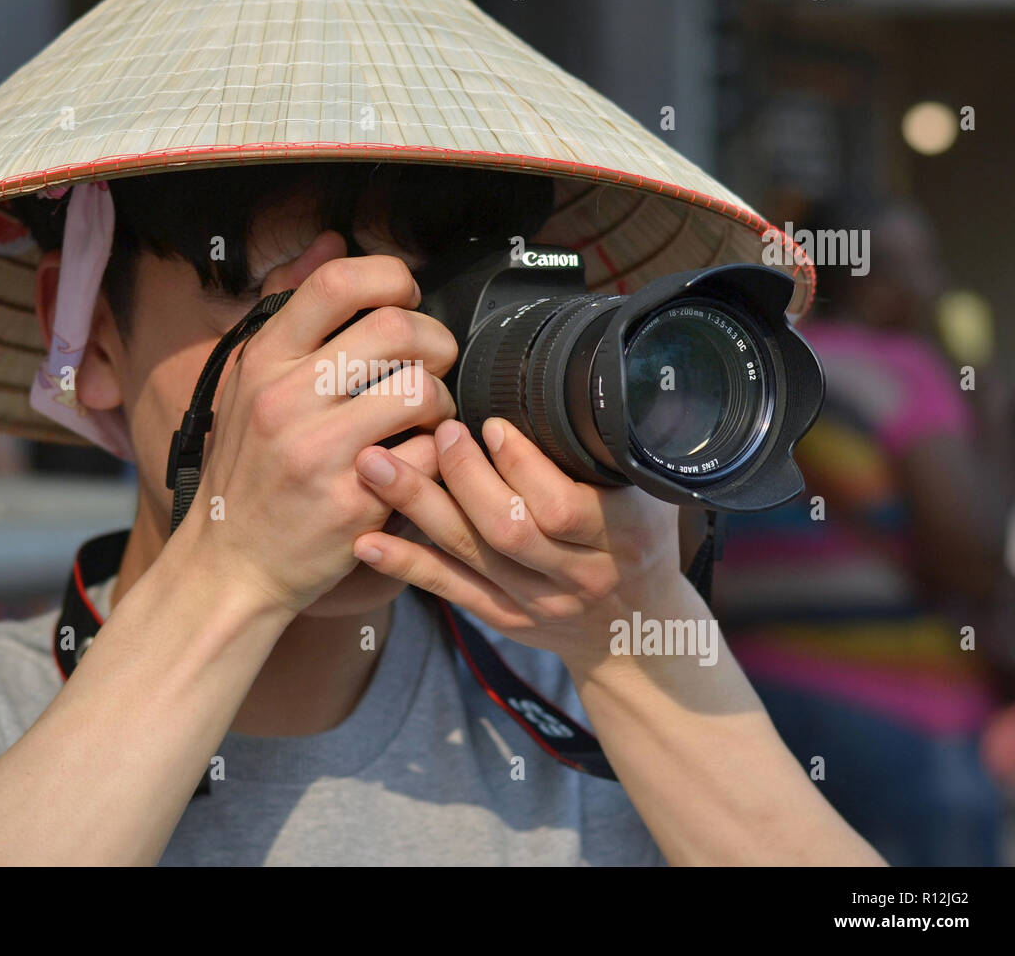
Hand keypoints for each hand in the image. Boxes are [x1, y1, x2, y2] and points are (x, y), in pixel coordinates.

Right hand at [171, 233, 458, 615]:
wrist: (231, 563)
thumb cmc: (247, 469)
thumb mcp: (248, 381)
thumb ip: (289, 309)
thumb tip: (332, 240)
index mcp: (263, 360)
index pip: (335, 282)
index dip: (390, 276)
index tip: (405, 296)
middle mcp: (286, 399)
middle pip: (396, 329)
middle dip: (435, 339)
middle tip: (435, 360)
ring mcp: (320, 452)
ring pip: (422, 390)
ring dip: (441, 400)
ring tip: (427, 415)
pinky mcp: (354, 501)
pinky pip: (428, 454)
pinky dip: (437, 453)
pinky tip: (418, 460)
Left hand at [350, 415, 686, 671]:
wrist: (637, 630)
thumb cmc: (640, 542)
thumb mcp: (649, 496)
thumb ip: (608, 455)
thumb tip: (567, 383)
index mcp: (617, 534)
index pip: (561, 506)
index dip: (520, 463)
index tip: (489, 422)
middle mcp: (575, 573)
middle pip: (507, 529)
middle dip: (462, 475)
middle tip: (434, 429)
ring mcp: (535, 600)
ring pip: (470, 553)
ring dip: (418, 506)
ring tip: (375, 464)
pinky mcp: (502, 617)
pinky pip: (449, 590)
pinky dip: (405, 564)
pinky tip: (366, 540)